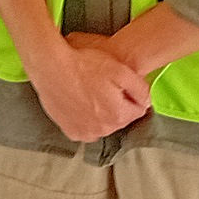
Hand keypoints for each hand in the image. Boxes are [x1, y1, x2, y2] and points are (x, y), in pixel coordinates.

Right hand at [34, 34, 149, 141]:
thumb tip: (147, 103)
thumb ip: (140, 89)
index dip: (132, 94)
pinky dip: (85, 117)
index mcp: (118, 115)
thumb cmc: (84, 65)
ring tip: (90, 91)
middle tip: (103, 85)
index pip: (138, 110)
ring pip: (103, 124)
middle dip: (116, 104)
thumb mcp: (120, 70)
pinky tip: (80, 101)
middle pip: (120, 118)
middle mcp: (102, 130)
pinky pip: (86, 127)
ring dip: (101, 112)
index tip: (121, 84)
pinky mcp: (70, 131)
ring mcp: (85, 133)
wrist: (51, 67)